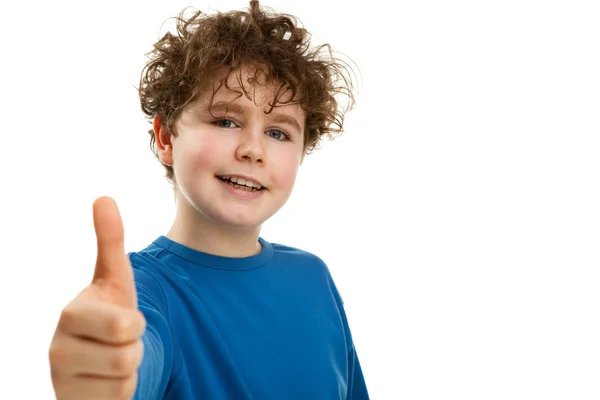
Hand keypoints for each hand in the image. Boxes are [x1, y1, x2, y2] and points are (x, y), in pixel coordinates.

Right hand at [49, 197, 145, 399]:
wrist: (94, 359)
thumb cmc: (108, 314)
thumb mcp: (114, 279)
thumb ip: (110, 241)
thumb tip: (103, 197)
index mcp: (71, 315)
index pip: (126, 325)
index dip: (136, 324)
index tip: (121, 320)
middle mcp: (58, 352)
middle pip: (128, 357)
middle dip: (134, 347)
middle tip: (119, 341)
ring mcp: (63, 384)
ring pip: (126, 382)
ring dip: (130, 371)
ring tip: (111, 359)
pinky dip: (122, 393)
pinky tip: (105, 384)